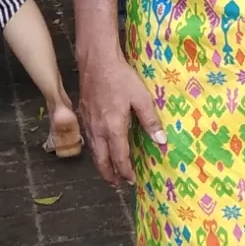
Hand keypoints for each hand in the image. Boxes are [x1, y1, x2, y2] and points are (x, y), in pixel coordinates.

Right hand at [77, 47, 163, 186]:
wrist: (97, 61)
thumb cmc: (121, 78)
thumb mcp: (142, 98)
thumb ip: (151, 121)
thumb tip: (161, 141)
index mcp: (113, 128)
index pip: (119, 157)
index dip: (125, 171)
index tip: (131, 180)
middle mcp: (98, 130)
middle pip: (102, 160)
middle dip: (109, 174)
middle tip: (117, 184)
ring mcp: (88, 123)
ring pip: (94, 151)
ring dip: (101, 164)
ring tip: (109, 172)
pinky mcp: (83, 115)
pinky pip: (89, 139)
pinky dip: (95, 150)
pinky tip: (99, 148)